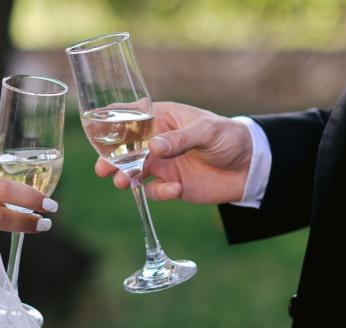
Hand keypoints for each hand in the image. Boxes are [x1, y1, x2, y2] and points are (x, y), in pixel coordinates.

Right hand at [95, 101, 251, 203]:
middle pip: (125, 148)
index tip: (93, 126)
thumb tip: (153, 147)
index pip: (132, 116)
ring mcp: (163, 164)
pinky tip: (175, 190)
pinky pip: (155, 191)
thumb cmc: (230, 137)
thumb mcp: (207, 132)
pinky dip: (160, 193)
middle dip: (110, 158)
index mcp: (164, 119)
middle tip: (102, 168)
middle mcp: (158, 141)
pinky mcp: (171, 184)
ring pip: (133, 171)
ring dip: (125, 177)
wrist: (251, 168)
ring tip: (122, 182)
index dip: (111, 120)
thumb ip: (181, 139)